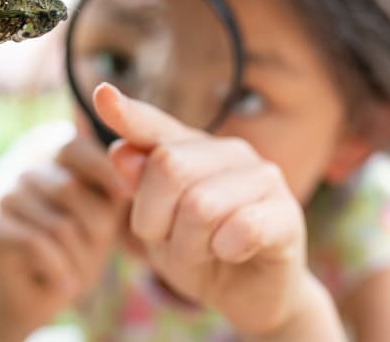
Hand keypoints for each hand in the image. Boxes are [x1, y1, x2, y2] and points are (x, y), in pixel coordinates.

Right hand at [0, 135, 128, 333]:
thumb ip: (113, 188)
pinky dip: (59, 270)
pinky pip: (37, 244)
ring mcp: (6, 197)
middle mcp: (26, 171)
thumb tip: (128, 168)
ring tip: (78, 274)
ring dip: (77, 258)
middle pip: (69, 189)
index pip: (74, 148)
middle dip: (95, 230)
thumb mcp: (105, 216)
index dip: (101, 169)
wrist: (40, 296)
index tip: (124, 195)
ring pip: (58, 224)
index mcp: (53, 158)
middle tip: (98, 256)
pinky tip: (66, 286)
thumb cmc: (80, 249)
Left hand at [93, 83, 309, 336]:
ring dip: (189, 246)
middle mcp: (229, 152)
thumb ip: (140, 188)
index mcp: (192, 149)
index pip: (154, 126)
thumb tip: (119, 152)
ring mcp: (263, 177)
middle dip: (155, 218)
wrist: (249, 295)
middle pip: (169, 165)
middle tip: (170, 241)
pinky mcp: (287, 212)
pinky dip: (225, 251)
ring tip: (204, 252)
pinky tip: (233, 253)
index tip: (102, 94)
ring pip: (201, 205)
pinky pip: (242, 228)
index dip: (128, 113)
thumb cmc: (199, 252)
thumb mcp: (157, 226)